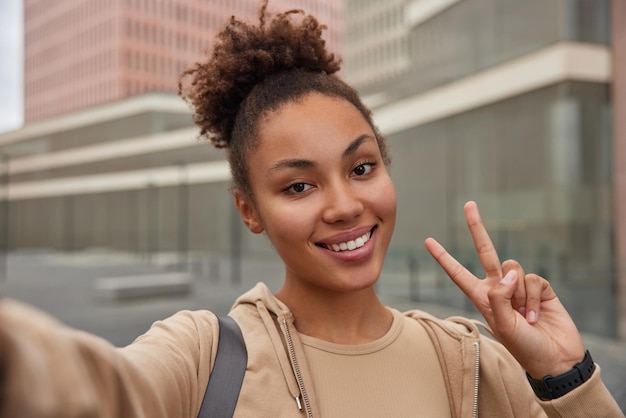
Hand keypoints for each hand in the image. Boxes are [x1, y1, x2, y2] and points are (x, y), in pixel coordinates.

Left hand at [424, 201, 584, 378]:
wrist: (555, 358)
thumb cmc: (525, 348)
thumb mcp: (503, 326)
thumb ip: (499, 298)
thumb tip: (508, 273)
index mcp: (482, 298)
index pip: (458, 273)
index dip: (443, 257)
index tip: (428, 241)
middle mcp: (498, 288)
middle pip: (486, 251)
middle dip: (477, 228)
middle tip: (469, 204)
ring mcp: (518, 286)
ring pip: (513, 268)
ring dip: (520, 294)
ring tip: (525, 317)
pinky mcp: (539, 287)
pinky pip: (531, 278)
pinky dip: (534, 297)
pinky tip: (537, 315)